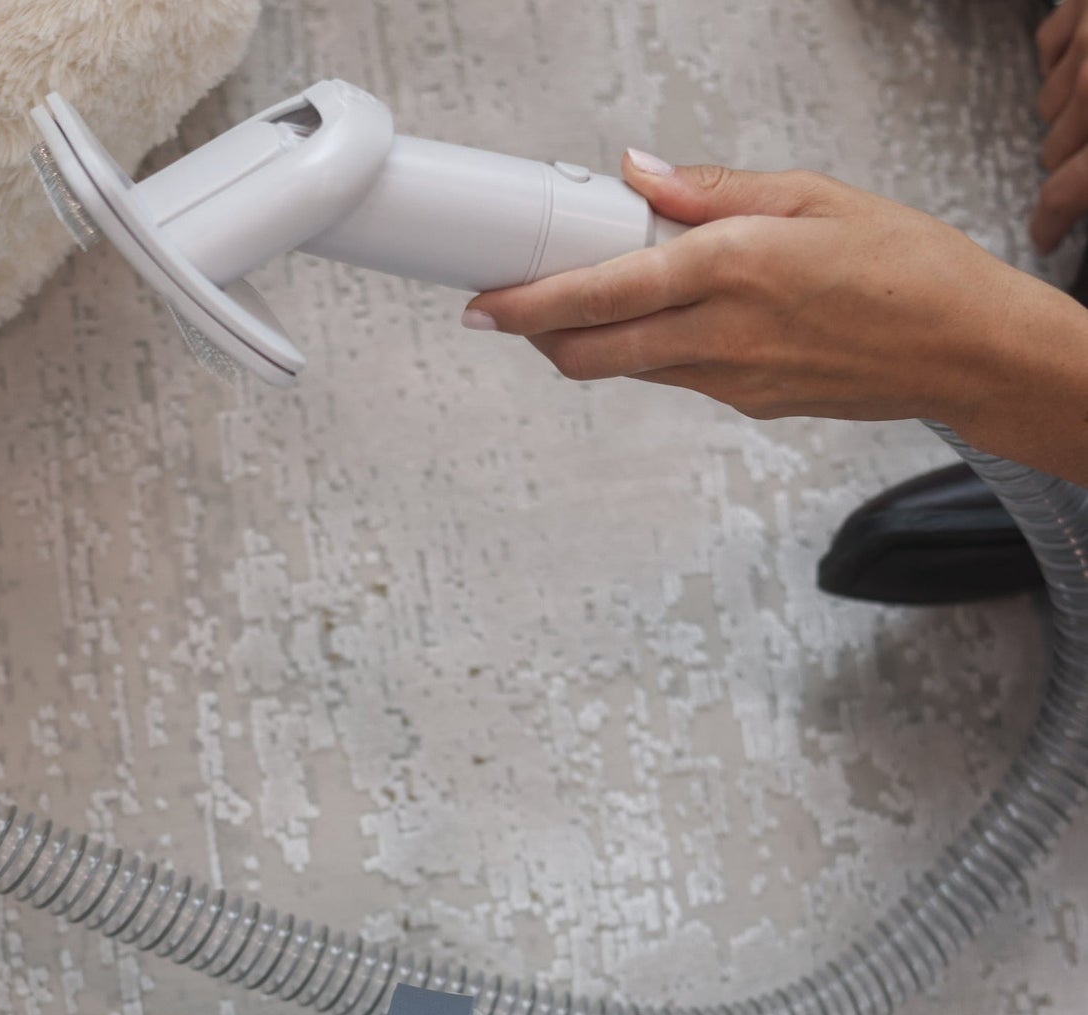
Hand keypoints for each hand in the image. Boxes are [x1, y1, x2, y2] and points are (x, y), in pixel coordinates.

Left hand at [462, 153, 1065, 435]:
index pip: (600, 293)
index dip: (529, 305)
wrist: (963, 349)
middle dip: (537, 337)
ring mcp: (729, 380)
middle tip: (509, 312)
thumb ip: (711, 190)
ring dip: (590, 344)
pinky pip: (672, 380)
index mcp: (731, 268)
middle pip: (591, 353)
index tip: (484, 303)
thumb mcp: (812, 195)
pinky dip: (647, 354)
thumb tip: (637, 174)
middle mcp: (720, 333)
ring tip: (583, 305)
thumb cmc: (904, 266)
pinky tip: (662, 323)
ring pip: (627, 370)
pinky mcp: (744, 405)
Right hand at [1036, 0, 1087, 253]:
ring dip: (1072, 111)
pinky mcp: (1080, 2)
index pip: (1064, 194)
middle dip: (1075, 159)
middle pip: (1054, 150)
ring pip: (1049, 102)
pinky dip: (1063, 61)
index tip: (1044, 238)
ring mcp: (1087, 40)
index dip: (1050, 223)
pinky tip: (1087, 60)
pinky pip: (1049, 47)